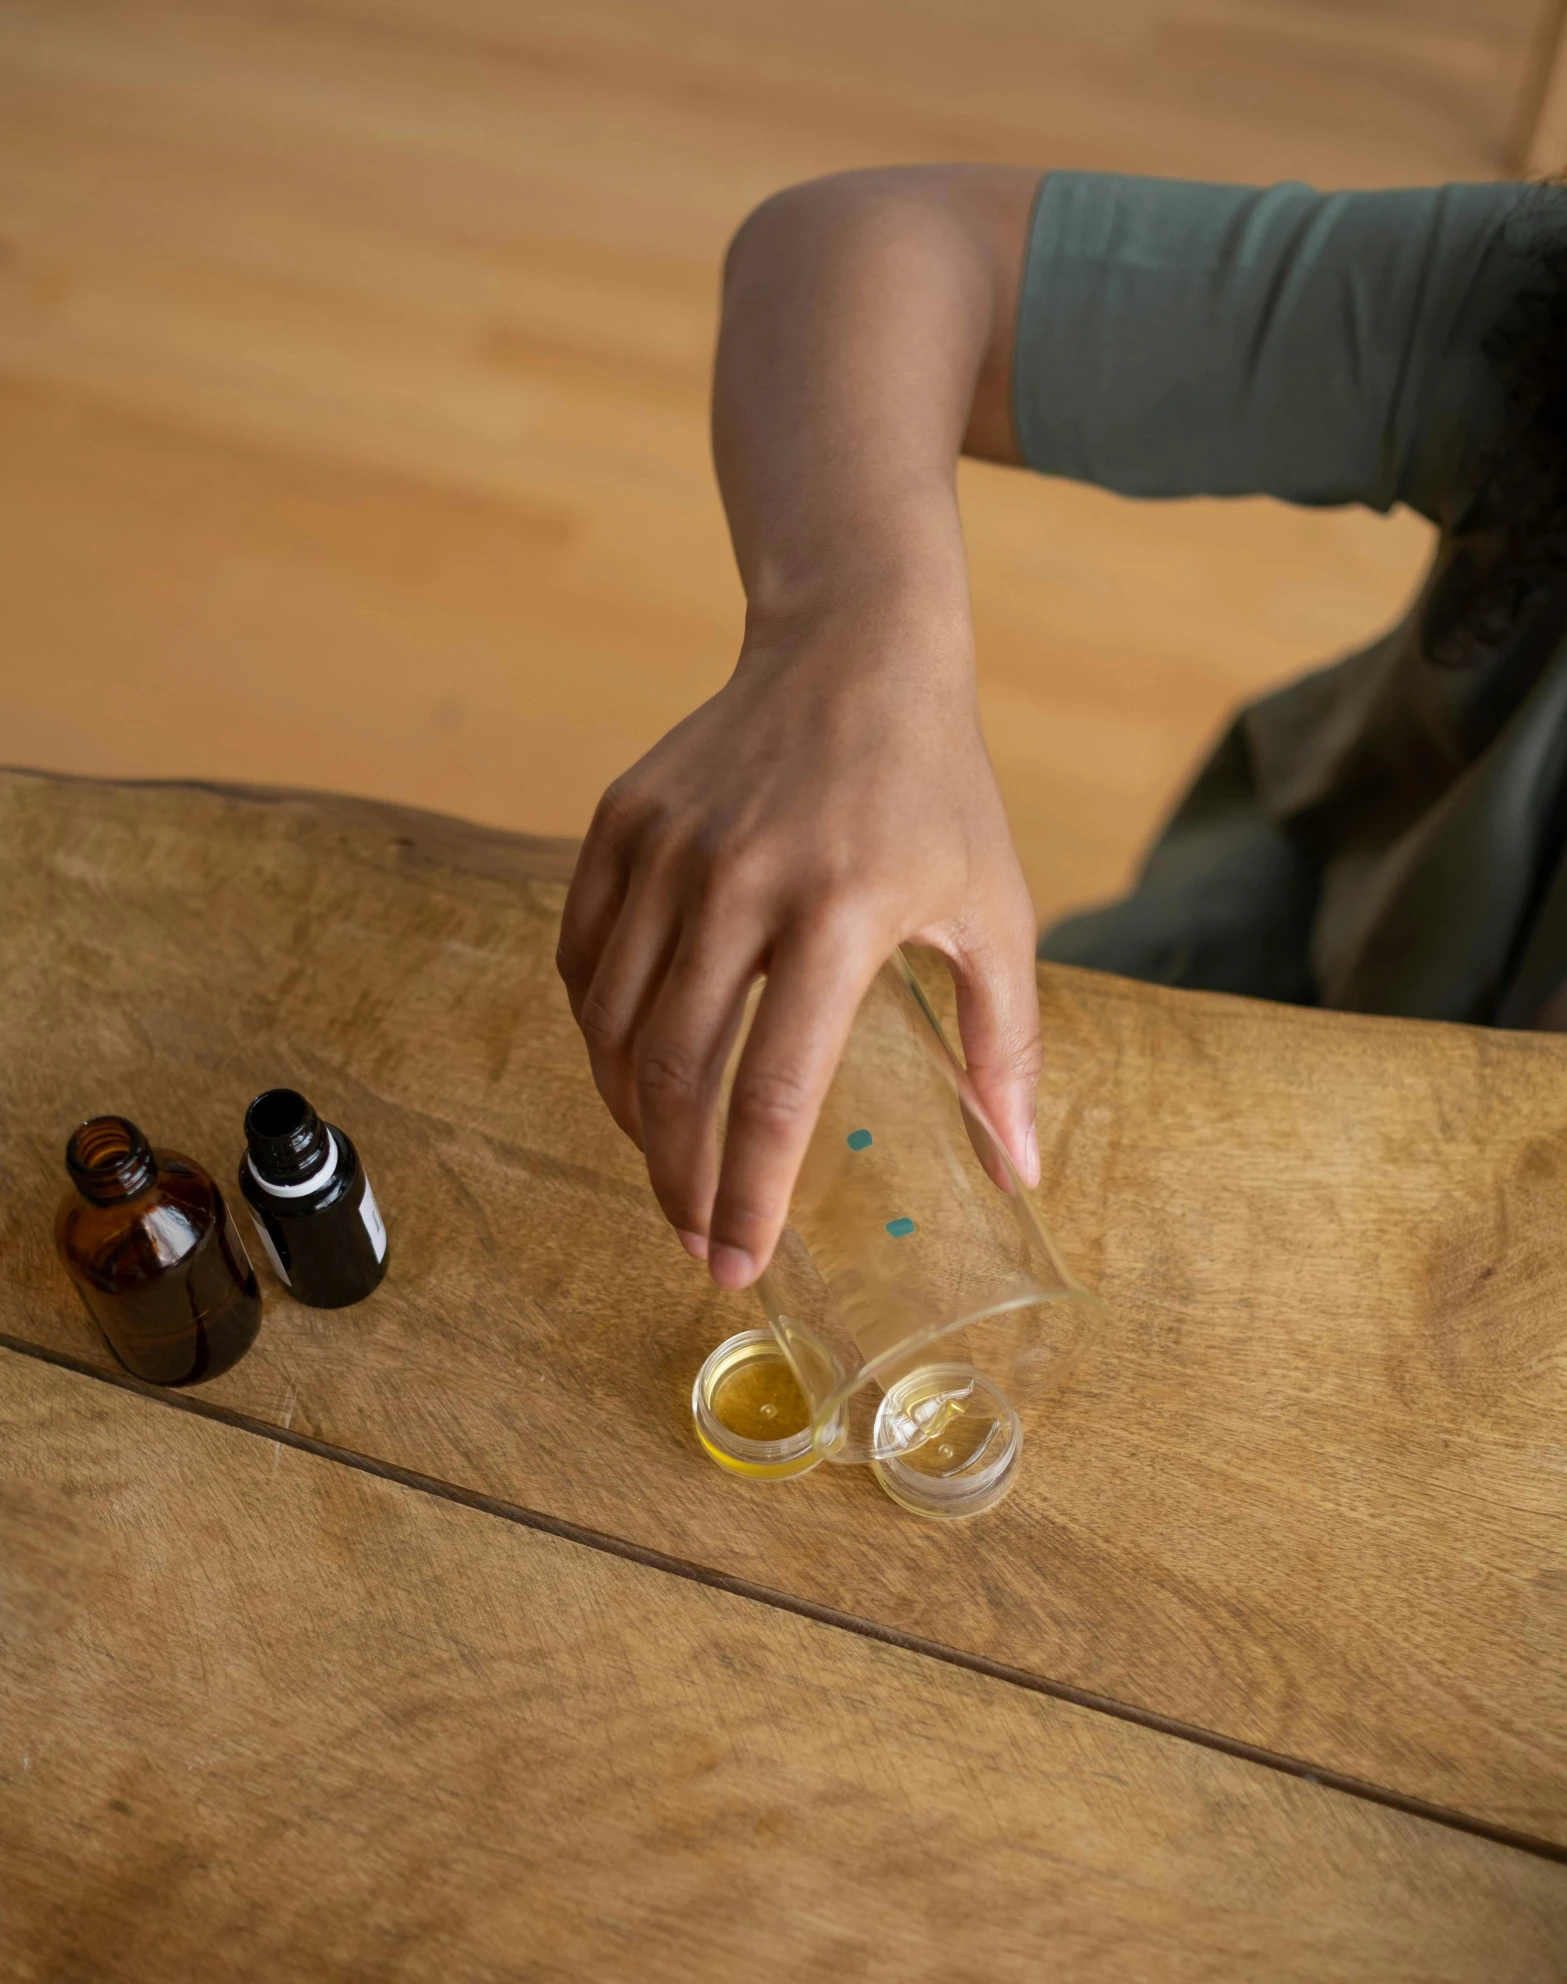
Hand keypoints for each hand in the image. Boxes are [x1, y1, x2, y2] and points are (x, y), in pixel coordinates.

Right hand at [557, 598, 1040, 1290]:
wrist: (855, 650)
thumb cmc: (938, 793)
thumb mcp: (998, 912)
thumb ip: (1008, 1048)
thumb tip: (1021, 1170)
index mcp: (839, 913)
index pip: (771, 1090)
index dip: (747, 1195)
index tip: (736, 1264)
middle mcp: (739, 881)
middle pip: (672, 1072)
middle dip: (675, 1179)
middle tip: (693, 1241)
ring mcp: (668, 849)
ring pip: (610, 1024)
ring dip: (629, 1118)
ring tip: (667, 1168)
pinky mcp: (620, 822)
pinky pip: (582, 958)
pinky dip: (596, 1031)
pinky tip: (629, 1072)